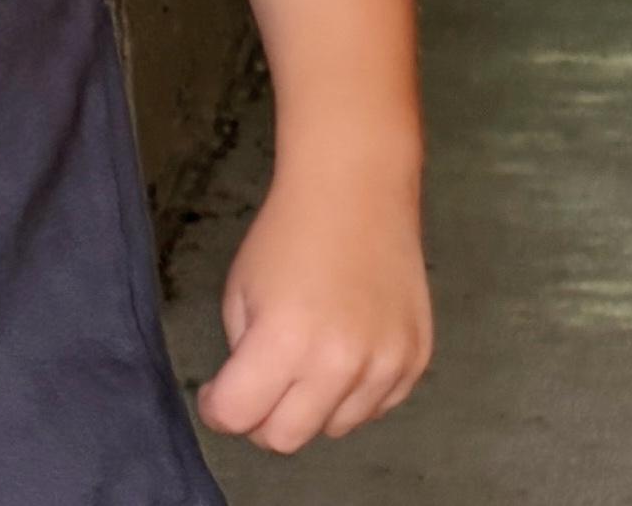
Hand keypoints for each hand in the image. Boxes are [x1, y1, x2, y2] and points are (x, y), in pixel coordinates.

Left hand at [196, 162, 432, 452]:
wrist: (355, 193)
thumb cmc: (286, 235)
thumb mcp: (240, 289)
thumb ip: (243, 353)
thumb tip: (251, 396)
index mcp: (284, 341)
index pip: (239, 416)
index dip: (218, 411)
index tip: (216, 397)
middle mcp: (339, 365)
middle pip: (287, 438)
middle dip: (260, 420)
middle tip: (256, 389)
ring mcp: (384, 367)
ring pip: (335, 428)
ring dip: (311, 407)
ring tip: (305, 358)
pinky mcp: (415, 362)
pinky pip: (375, 407)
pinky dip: (352, 394)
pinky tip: (342, 350)